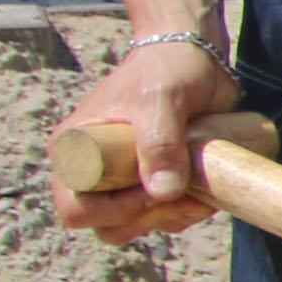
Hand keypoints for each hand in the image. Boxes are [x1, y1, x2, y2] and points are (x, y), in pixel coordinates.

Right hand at [54, 37, 240, 245]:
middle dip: (147, 219)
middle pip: (107, 225)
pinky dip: (184, 213)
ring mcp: (124, 178)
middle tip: (182, 195)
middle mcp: (94, 170)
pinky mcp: (154, 181)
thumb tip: (161, 193)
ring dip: (170, 218)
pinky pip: (162, 216)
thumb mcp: (163, 99)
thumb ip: (160, 142)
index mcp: (75, 150)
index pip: (75, 207)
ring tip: (200, 193)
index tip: (152, 189)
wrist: (194, 57)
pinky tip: (206, 193)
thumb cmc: (167, 69)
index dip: (112, 211)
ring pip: (137, 225)